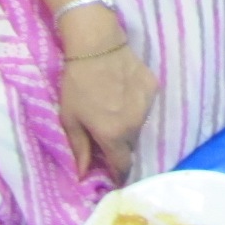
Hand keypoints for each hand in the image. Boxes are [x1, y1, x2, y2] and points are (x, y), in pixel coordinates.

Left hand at [58, 44, 157, 180]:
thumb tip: (83, 175)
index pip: (123, 166)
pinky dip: (135, 105)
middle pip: (130, 145)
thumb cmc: (78, 84)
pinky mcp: (153, 87)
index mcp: (113, 135)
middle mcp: (135, 124)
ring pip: (139, 125)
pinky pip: (145, 106)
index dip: (119, 175)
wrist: (97, 46)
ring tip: (113, 108)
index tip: (114, 178)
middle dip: (119, 146)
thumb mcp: (70, 119)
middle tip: (105, 134)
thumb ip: (80, 149)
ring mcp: (147, 105)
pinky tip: (122, 92)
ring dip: (128, 125)